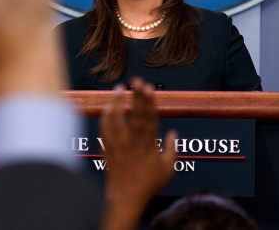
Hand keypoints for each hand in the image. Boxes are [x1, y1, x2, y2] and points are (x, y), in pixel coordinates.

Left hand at [100, 78, 176, 229]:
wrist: (126, 198)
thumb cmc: (148, 185)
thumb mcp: (168, 170)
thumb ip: (171, 150)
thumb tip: (173, 134)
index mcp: (149, 146)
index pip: (150, 119)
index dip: (150, 103)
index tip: (150, 88)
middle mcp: (134, 143)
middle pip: (135, 116)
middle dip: (136, 97)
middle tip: (136, 80)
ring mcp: (120, 146)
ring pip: (118, 121)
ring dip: (118, 103)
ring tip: (119, 88)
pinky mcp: (109, 150)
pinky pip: (105, 131)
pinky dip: (105, 119)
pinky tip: (107, 107)